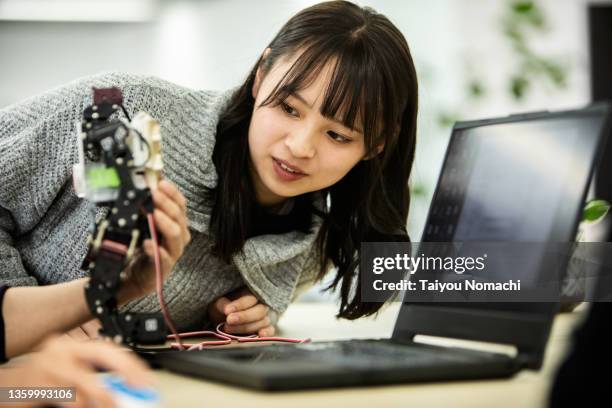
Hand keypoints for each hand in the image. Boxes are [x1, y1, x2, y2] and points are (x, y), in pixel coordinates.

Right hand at [4, 335, 152, 407]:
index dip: (132, 364)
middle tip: (141, 389)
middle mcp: (62, 349)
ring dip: (105, 399)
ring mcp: (49, 364)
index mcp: (73, 346)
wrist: (4, 388)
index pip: (111, 348)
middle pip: (103, 354)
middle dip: (127, 372)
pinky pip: (70, 400)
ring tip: (114, 406)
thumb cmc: (40, 384)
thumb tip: (128, 390)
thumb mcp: (70, 376)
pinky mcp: (38, 384)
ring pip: (87, 382)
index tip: (148, 381)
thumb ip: (96, 379)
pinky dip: (81, 407)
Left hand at [119, 180, 190, 302]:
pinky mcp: (162, 267)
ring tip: (153, 215)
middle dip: (166, 204)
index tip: (161, 183)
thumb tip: (146, 182)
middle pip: (179, 218)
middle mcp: (179, 238)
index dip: (173, 193)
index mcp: (177, 225)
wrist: (133, 276)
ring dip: (165, 223)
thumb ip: (148, 207)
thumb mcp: (144, 225)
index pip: (181, 205)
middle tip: (153, 194)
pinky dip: (155, 250)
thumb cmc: (141, 247)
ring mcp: (172, 253)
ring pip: (176, 235)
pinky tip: (146, 243)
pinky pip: (164, 258)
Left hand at [207, 287, 275, 336]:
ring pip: (263, 321)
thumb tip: (226, 310)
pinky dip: (267, 333)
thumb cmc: (222, 307)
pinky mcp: (267, 328)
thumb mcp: (218, 303)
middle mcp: (262, 303)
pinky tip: (260, 335)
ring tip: (229, 329)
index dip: (240, 305)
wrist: (223, 318)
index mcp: (252, 292)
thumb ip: (222, 304)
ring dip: (247, 327)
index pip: (250, 299)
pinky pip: (271, 330)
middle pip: (259, 311)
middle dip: (244, 317)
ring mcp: (266, 316)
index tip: (227, 311)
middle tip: (229, 320)